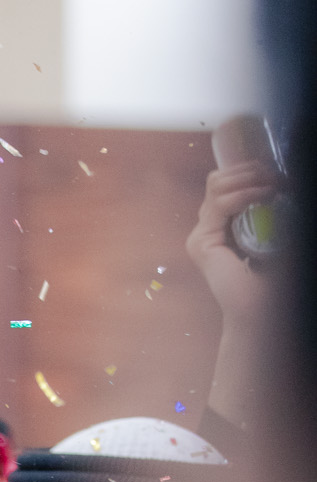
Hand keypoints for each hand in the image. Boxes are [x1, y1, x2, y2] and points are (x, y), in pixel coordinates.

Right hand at [185, 161, 276, 326]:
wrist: (261, 311)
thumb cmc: (270, 279)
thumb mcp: (273, 231)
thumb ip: (269, 207)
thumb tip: (280, 175)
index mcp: (221, 226)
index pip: (226, 183)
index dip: (251, 170)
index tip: (281, 176)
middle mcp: (207, 229)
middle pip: (219, 178)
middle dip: (250, 170)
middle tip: (279, 178)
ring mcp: (201, 236)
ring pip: (217, 184)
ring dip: (249, 178)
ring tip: (273, 186)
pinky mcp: (201, 244)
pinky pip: (220, 203)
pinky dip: (244, 193)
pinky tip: (264, 195)